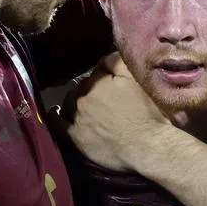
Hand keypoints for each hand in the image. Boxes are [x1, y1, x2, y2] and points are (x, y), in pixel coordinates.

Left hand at [62, 54, 169, 171]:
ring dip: (76, 101)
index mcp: (97, 81)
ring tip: (88, 107)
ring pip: (69, 102)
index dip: (107, 76)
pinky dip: (55, 116)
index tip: (115, 83)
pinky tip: (56, 113)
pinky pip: (58, 123)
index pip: (97, 71)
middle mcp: (82, 97)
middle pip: (82, 86)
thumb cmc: (149, 111)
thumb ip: (116, 61)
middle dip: (92, 89)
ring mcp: (77, 118)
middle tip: (106, 98)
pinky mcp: (75, 137)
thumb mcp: (136, 77)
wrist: (150, 146)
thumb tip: (103, 59)